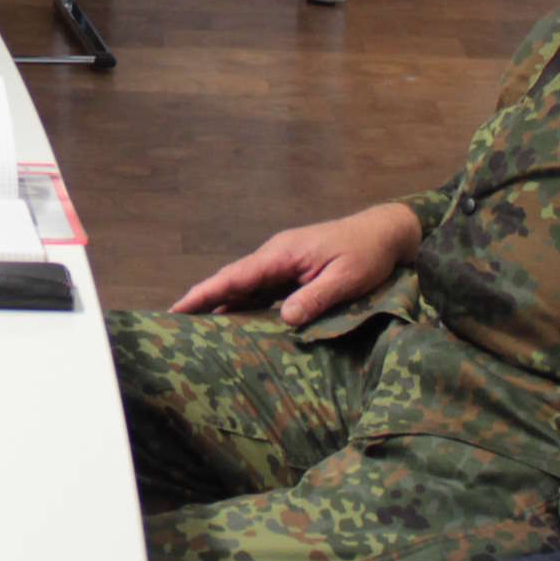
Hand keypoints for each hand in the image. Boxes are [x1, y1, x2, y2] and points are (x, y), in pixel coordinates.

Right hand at [169, 202, 421, 325]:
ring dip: (221, 304)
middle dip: (203, 299)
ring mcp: (283, 262)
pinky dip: (243, 304)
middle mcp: (276, 256)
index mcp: (282, 254)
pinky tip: (234, 322)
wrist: (385, 233)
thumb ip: (315, 298)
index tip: (178, 308)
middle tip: (174, 323)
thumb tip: (285, 320)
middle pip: (232, 280)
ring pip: (244, 285)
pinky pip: (261, 289)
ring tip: (195, 328)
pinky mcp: (292, 270)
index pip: (236, 276)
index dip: (206, 293)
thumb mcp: (346, 278)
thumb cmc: (367, 254)